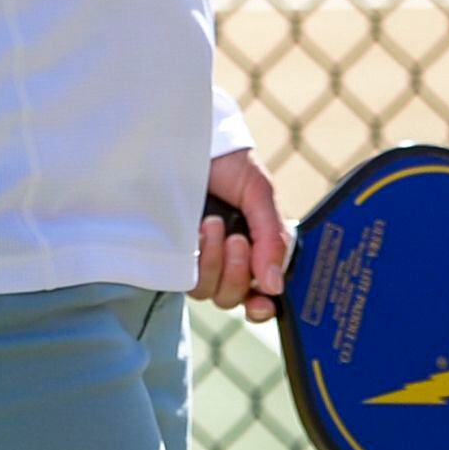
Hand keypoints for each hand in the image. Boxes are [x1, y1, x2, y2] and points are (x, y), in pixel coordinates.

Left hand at [194, 149, 289, 324]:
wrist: (193, 142)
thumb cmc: (230, 164)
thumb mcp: (260, 194)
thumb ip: (271, 239)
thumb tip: (275, 285)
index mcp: (255, 249)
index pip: (260, 294)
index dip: (261, 308)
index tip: (261, 304)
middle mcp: (226, 260)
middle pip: (233, 298)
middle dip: (237, 274)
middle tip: (236, 240)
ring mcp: (198, 259)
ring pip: (207, 291)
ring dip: (215, 263)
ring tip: (213, 225)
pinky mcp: (173, 254)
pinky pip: (183, 278)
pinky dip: (195, 260)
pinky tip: (197, 231)